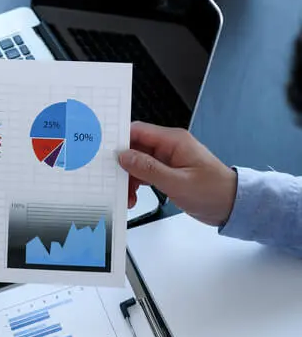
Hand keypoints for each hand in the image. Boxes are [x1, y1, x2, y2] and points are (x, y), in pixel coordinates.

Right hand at [120, 122, 237, 226]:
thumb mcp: (178, 182)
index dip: (120, 141)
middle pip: (135, 148)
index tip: (105, 156)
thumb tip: (125, 157)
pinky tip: (134, 196)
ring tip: (128, 196)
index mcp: (174, 141)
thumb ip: (149, 169)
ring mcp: (168, 160)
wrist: (231, 205)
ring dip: (129, 178)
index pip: (138, 131)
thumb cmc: (213, 191)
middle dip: (123, 166)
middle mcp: (169, 147)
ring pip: (138, 163)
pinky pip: (145, 173)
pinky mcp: (168, 172)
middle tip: (117, 184)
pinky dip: (136, 184)